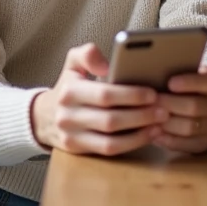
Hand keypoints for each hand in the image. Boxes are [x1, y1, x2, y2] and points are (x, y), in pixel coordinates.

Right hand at [31, 43, 169, 156]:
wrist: (43, 116)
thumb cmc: (68, 87)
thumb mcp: (72, 64)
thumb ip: (87, 54)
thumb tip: (106, 65)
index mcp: (69, 91)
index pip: (104, 95)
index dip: (131, 95)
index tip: (152, 93)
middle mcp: (67, 116)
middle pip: (110, 120)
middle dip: (141, 115)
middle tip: (163, 109)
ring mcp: (72, 136)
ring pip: (111, 140)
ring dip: (140, 133)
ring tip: (159, 122)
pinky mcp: (78, 151)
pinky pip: (109, 150)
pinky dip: (132, 144)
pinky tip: (148, 135)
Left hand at [152, 65, 206, 153]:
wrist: (204, 105)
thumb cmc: (186, 86)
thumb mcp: (187, 74)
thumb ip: (178, 70)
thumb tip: (157, 68)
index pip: (206, 82)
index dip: (188, 83)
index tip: (170, 83)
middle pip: (194, 107)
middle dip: (169, 104)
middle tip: (150, 102)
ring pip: (190, 128)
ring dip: (167, 124)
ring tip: (148, 118)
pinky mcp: (206, 143)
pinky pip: (188, 146)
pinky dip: (169, 140)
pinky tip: (154, 134)